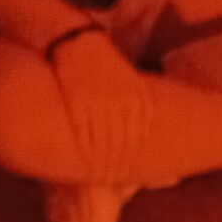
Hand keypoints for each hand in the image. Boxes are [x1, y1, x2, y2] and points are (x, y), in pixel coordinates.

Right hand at [48, 28, 154, 178]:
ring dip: (101, 163)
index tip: (135, 173)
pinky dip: (85, 150)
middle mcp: (122, 104)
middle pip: (122, 145)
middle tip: (115, 180)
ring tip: (99, 175)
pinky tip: (83, 160)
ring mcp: (99, 105)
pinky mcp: (78, 105)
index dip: (136, 159)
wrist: (77, 41)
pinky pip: (84, 135)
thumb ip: (138, 103)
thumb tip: (144, 129)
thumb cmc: (104, 61)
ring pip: (103, 144)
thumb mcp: (129, 80)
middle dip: (119, 165)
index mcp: (137, 98)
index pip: (138, 137)